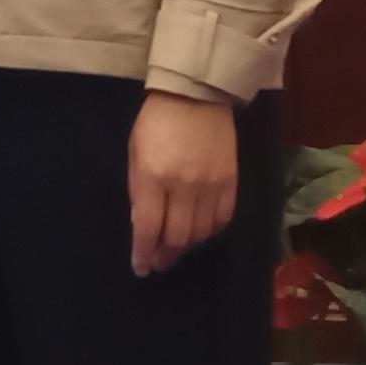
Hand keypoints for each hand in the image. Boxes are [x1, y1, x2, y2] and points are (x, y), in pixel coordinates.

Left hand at [128, 91, 239, 275]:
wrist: (196, 96)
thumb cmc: (156, 122)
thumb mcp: (135, 153)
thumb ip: (138, 190)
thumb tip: (141, 225)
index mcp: (152, 177)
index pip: (147, 228)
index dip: (143, 253)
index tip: (141, 268)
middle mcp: (182, 187)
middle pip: (176, 236)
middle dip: (165, 256)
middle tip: (159, 263)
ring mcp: (210, 186)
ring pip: (200, 233)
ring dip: (186, 247)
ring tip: (176, 249)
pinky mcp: (231, 182)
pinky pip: (222, 219)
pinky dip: (210, 232)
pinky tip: (200, 233)